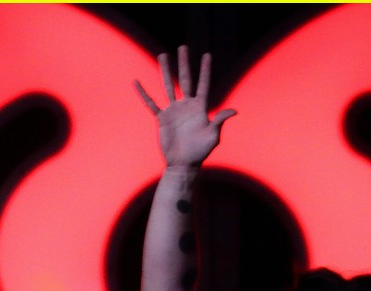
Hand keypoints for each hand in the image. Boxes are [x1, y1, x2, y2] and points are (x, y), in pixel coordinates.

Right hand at [134, 46, 235, 167]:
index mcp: (200, 108)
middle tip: (183, 47)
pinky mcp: (162, 119)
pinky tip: (136, 82)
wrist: (183, 165)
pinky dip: (144, 93)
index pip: (203, 84)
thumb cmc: (200, 152)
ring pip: (168, 86)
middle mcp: (186, 106)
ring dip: (166, 71)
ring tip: (163, 55)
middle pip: (185, 79)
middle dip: (184, 63)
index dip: (205, 70)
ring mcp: (173, 111)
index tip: (207, 55)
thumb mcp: (213, 137)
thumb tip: (234, 111)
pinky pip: (151, 103)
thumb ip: (220, 121)